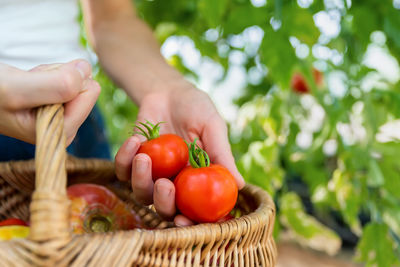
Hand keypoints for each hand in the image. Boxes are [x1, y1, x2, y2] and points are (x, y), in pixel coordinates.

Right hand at [0, 60, 99, 144]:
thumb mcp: (16, 88)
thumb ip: (55, 85)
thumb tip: (88, 71)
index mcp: (60, 132)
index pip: (89, 92)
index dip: (64, 79)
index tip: (35, 87)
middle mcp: (63, 128)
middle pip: (83, 84)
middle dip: (55, 77)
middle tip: (27, 84)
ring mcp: (60, 116)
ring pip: (73, 78)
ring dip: (48, 74)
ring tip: (23, 84)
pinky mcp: (55, 104)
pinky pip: (63, 76)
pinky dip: (45, 73)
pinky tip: (26, 82)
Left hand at [115, 81, 244, 225]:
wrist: (169, 90)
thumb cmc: (196, 108)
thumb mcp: (213, 127)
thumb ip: (222, 154)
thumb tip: (241, 184)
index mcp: (197, 181)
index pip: (195, 210)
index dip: (191, 222)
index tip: (186, 221)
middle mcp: (174, 182)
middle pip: (165, 209)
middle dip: (163, 204)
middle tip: (166, 185)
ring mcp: (151, 174)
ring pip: (141, 194)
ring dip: (140, 179)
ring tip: (144, 156)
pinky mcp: (131, 161)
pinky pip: (123, 170)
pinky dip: (125, 158)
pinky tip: (135, 140)